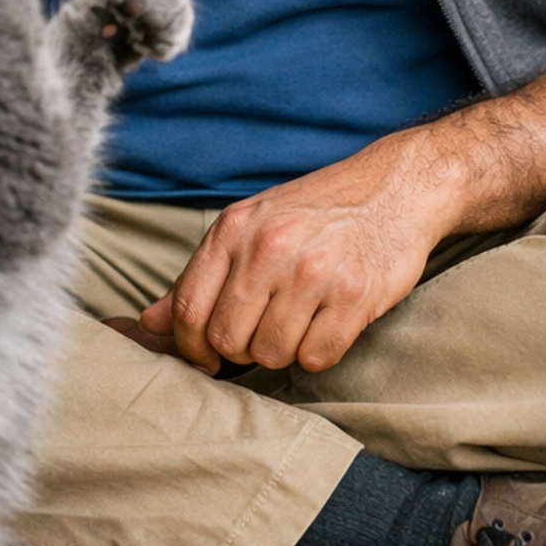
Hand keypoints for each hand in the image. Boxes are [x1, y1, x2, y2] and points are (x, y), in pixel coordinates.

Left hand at [136, 123, 469, 375]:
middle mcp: (269, 247)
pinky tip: (328, 324)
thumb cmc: (318, 211)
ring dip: (283, 350)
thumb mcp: (252, 225)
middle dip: (240, 351)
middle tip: (263, 334)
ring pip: (271, 353)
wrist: (395, 188)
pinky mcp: (355, 297)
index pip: (189, 309)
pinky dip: (319, 352)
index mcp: (236, 229)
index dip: (191, 346)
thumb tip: (150, 322)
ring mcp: (313, 272)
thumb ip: (200, 275)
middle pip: (227, 339)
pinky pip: (317, 357)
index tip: (206, 357)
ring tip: (301, 321)